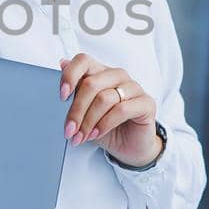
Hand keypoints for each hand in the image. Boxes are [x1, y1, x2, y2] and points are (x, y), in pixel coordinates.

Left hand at [58, 53, 160, 167]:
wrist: (128, 147)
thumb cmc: (105, 127)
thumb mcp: (84, 111)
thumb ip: (76, 90)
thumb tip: (63, 63)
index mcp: (100, 72)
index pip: (83, 60)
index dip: (70, 75)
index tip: (62, 96)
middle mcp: (117, 75)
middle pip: (91, 84)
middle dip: (76, 111)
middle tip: (69, 130)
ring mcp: (134, 87)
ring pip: (104, 98)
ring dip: (89, 121)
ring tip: (81, 137)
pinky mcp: (146, 103)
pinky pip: (121, 109)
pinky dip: (105, 124)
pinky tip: (97, 134)